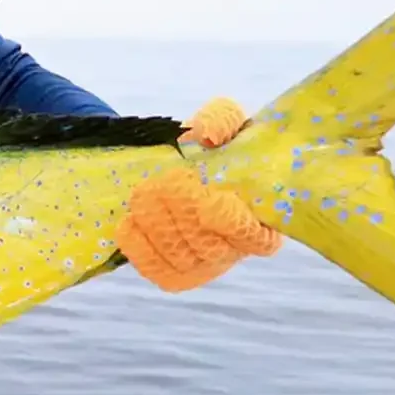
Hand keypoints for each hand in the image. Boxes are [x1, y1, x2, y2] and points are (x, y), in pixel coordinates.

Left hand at [115, 96, 282, 292]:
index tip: (210, 200)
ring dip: (157, 225)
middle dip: (182, 212)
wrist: (182, 166)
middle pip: (211, 247)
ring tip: (143, 195)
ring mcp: (206, 265)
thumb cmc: (215, 145)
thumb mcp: (224, 121)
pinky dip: (140, 248)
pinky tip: (130, 222)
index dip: (234, 225)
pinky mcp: (177, 274)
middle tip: (162, 183)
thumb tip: (206, 134)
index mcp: (264, 218)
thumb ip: (222, 120)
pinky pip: (158, 270)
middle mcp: (237, 249)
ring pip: (182, 257)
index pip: (257, 239)